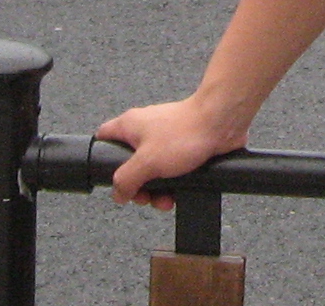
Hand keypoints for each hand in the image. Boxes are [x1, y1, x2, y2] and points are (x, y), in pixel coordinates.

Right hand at [94, 98, 249, 211]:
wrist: (222, 124)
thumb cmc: (185, 132)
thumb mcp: (146, 162)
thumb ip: (126, 180)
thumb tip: (117, 194)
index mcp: (130, 126)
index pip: (104, 138)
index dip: (102, 159)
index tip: (111, 178)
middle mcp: (145, 131)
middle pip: (130, 164)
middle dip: (138, 187)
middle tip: (146, 196)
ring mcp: (165, 140)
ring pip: (152, 171)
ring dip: (158, 191)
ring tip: (167, 200)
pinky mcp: (183, 148)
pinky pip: (171, 171)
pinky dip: (174, 184)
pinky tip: (180, 193)